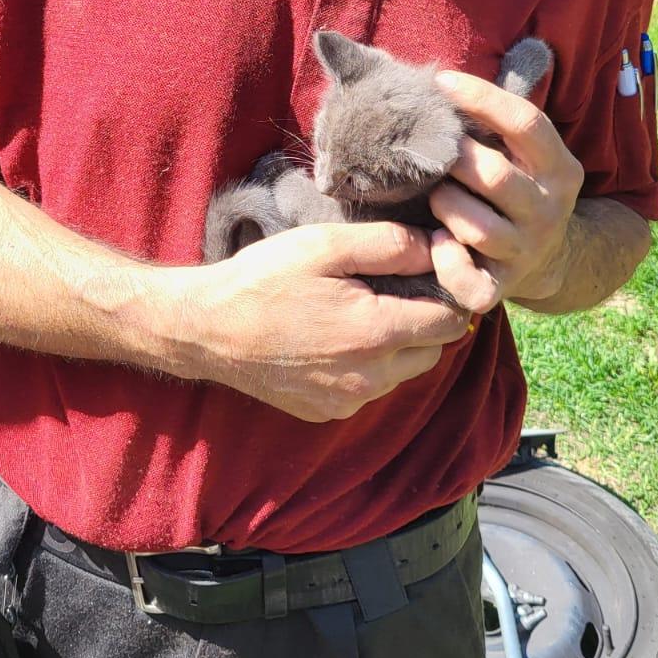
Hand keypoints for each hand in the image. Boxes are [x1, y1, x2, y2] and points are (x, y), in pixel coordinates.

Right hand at [183, 222, 476, 422]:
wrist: (207, 329)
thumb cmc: (264, 279)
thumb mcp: (325, 245)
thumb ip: (389, 245)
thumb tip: (436, 249)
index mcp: (375, 334)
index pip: (450, 321)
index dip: (447, 290)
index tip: (429, 269)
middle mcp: (370, 378)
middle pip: (433, 349)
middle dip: (426, 318)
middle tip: (394, 287)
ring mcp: (348, 401)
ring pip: (403, 372)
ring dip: (398, 344)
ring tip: (363, 310)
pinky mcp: (327, 412)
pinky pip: (371, 389)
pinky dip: (369, 366)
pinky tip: (337, 338)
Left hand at [426, 70, 584, 306]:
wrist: (553, 261)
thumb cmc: (521, 187)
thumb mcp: (531, 152)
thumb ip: (506, 113)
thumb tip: (460, 69)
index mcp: (560, 168)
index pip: (525, 123)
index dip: (481, 97)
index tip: (442, 82)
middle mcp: (548, 209)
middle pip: (494, 176)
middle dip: (455, 159)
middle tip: (433, 151)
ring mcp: (526, 250)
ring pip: (476, 228)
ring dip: (444, 206)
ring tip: (436, 195)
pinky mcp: (502, 285)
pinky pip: (470, 282)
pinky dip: (447, 263)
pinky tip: (437, 242)